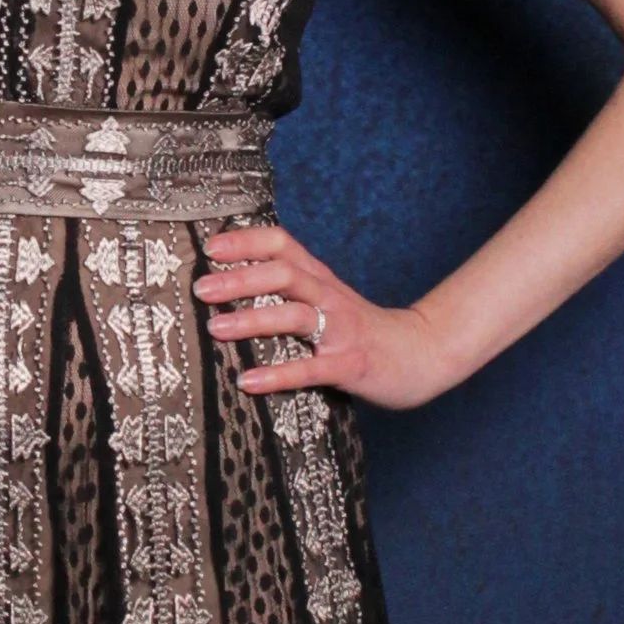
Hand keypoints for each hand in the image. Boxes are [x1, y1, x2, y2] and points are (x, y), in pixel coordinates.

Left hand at [195, 221, 449, 409]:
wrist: (421, 354)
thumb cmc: (362, 329)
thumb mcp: (328, 299)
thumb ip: (290, 290)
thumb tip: (232, 284)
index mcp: (320, 278)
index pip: (283, 244)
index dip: (247, 241)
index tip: (210, 246)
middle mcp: (329, 297)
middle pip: (283, 275)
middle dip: (240, 279)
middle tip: (201, 289)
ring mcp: (341, 331)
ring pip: (295, 316)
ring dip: (253, 321)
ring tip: (216, 329)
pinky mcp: (350, 365)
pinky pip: (310, 369)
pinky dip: (277, 375)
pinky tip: (247, 382)